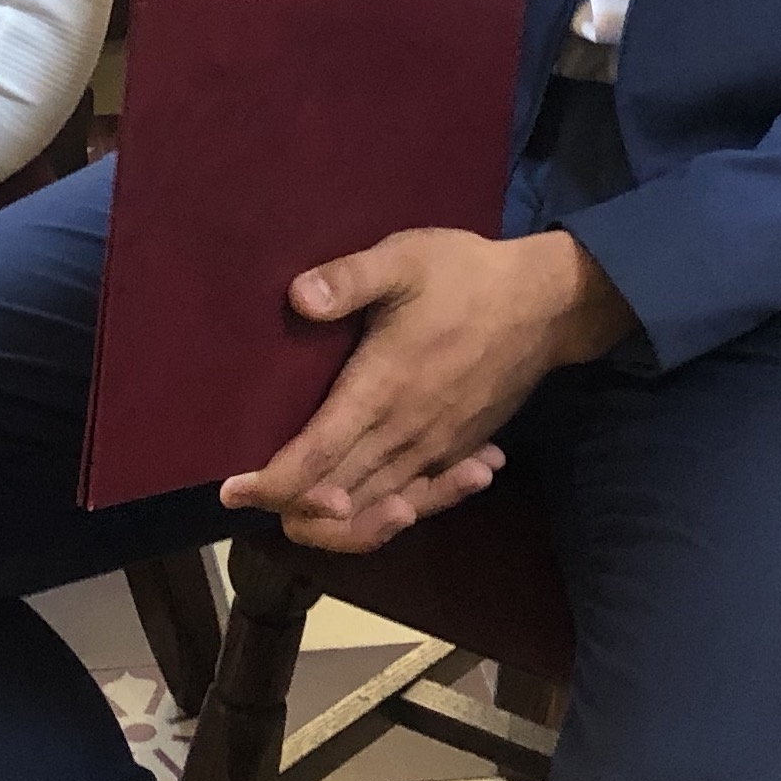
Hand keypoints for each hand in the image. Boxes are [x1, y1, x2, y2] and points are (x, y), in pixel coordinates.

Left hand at [219, 230, 636, 553]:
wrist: (550, 305)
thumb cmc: (468, 277)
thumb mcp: (405, 259)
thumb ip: (348, 278)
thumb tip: (297, 297)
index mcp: (382, 392)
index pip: (314, 460)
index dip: (268, 484)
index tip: (231, 490)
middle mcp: (406, 434)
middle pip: (339, 504)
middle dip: (293, 509)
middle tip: (257, 494)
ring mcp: (437, 450)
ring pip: (379, 511)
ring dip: (342, 522)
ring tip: (310, 507)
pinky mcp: (459, 452)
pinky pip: (420, 500)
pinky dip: (392, 511)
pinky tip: (381, 499)